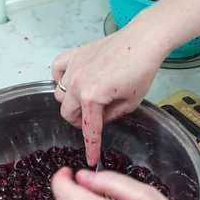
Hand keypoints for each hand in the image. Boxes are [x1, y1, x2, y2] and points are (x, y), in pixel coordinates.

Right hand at [51, 23, 169, 166]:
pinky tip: (73, 80)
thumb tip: (100, 119)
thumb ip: (112, 116)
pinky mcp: (74, 55)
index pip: (88, 129)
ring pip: (59, 94)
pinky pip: (56, 70)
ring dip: (70, 101)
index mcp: (92, 97)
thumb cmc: (141, 69)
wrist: (143, 41)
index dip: (91, 147)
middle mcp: (77, 83)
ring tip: (86, 100)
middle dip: (78, 121)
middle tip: (92, 120)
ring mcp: (73, 67)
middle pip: (66, 113)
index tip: (91, 158)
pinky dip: (61, 78)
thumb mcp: (131, 103)